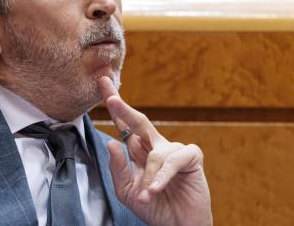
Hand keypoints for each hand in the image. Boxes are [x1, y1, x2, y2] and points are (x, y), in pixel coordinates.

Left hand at [98, 76, 211, 225]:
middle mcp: (157, 146)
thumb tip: (111, 142)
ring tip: (145, 195)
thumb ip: (119, 168)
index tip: (102, 84)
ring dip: (149, 177)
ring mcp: (175, 150)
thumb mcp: (127, 191)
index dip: (114, 107)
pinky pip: (173, 160)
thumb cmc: (155, 207)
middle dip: (123, 108)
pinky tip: (155, 189)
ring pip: (156, 153)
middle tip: (110, 97)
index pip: (124, 126)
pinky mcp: (191, 158)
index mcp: (140, 152)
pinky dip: (162, 176)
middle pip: (138, 122)